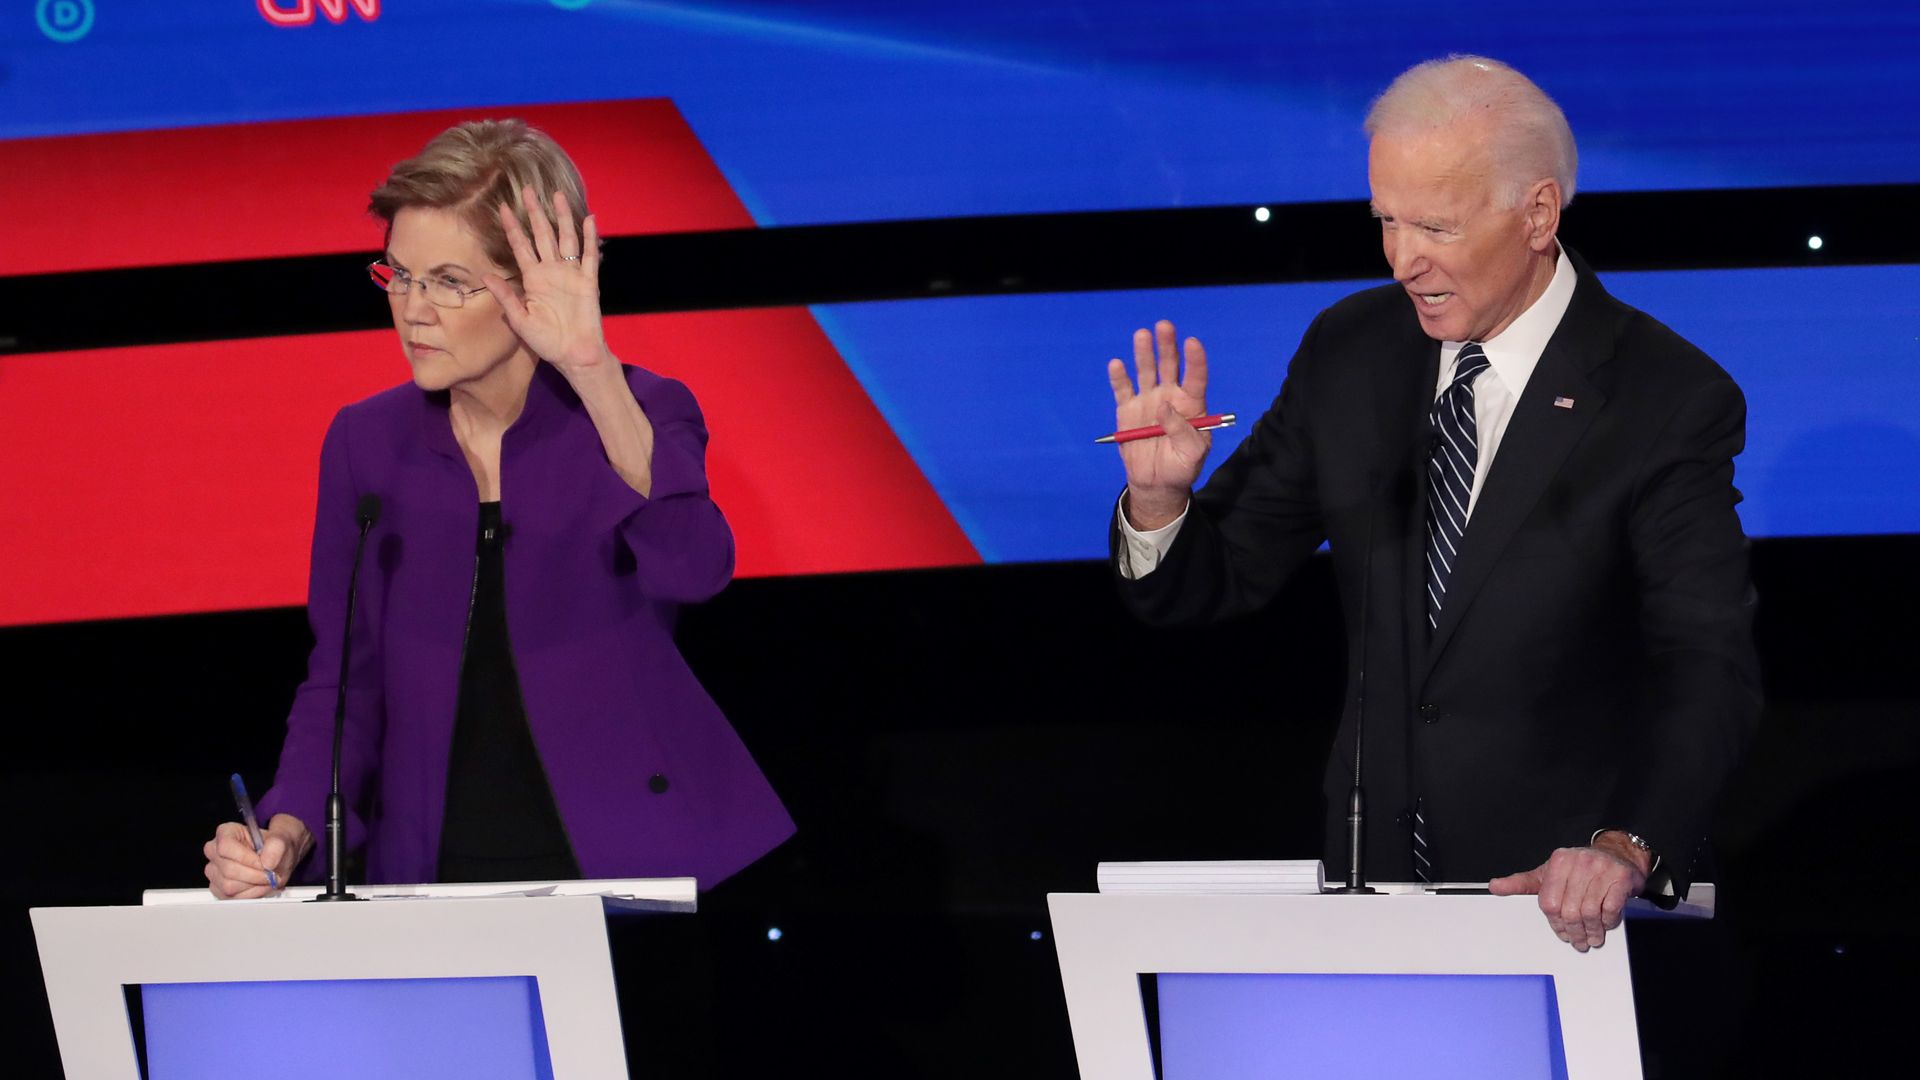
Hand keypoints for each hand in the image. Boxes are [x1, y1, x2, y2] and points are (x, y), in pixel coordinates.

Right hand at [203, 814, 310, 899]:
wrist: (276, 859)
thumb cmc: (274, 847)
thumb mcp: (282, 840)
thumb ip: (277, 845)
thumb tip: (267, 862)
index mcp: (226, 832)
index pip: (226, 847)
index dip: (246, 858)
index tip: (264, 864)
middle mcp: (215, 851)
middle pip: (228, 870)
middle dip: (254, 875)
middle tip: (270, 875)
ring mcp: (214, 871)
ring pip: (229, 886)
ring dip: (253, 886)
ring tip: (267, 880)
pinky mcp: (218, 888)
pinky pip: (231, 898)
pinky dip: (250, 895)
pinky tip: (260, 886)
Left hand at [483, 187, 615, 382]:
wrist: (574, 355)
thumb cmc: (547, 342)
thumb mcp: (520, 320)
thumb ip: (505, 297)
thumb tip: (485, 276)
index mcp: (533, 279)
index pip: (520, 246)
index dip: (512, 227)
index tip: (501, 208)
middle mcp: (551, 271)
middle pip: (542, 235)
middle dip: (534, 213)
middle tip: (527, 190)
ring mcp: (570, 274)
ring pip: (565, 238)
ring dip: (561, 217)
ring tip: (557, 195)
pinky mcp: (588, 281)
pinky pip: (589, 255)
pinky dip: (589, 237)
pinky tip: (588, 219)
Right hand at [1106, 320, 1210, 528]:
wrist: (1157, 483)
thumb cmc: (1182, 466)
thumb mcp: (1192, 453)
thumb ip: (1182, 430)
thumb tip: (1164, 406)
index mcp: (1191, 404)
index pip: (1195, 376)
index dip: (1195, 359)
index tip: (1192, 342)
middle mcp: (1169, 395)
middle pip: (1169, 366)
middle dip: (1167, 346)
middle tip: (1164, 327)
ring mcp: (1147, 400)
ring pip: (1145, 371)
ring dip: (1144, 353)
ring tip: (1142, 335)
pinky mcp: (1127, 410)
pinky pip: (1122, 390)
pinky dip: (1119, 377)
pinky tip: (1117, 364)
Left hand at [1488, 834, 1650, 951]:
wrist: (1616, 853)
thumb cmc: (1579, 868)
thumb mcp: (1548, 872)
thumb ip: (1522, 883)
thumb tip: (1494, 887)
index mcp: (1558, 862)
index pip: (1549, 902)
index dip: (1555, 923)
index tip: (1561, 933)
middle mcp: (1578, 863)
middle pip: (1570, 910)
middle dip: (1574, 932)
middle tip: (1578, 941)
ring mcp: (1601, 869)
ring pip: (1589, 912)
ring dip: (1591, 931)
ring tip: (1592, 937)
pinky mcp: (1620, 877)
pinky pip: (1610, 908)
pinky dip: (1607, 921)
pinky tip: (1605, 924)